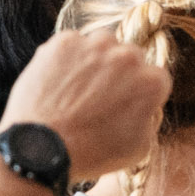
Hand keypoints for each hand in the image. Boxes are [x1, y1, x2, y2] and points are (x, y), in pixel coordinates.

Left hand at [0, 28, 172, 182]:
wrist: (41, 148)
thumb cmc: (90, 154)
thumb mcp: (138, 148)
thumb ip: (149, 119)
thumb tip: (145, 105)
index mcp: (151, 82)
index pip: (154, 77)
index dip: (138, 91)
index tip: (124, 102)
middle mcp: (127, 56)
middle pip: (129, 56)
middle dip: (118, 72)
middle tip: (98, 97)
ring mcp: (94, 45)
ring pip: (101, 45)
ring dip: (94, 60)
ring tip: (76, 90)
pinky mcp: (64, 41)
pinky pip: (71, 45)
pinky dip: (66, 59)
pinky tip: (58, 84)